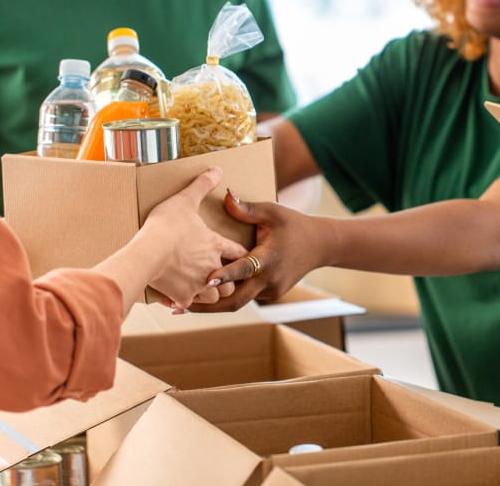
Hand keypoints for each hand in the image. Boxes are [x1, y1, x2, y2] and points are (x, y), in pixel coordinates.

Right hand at [136, 168, 247, 308]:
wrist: (148, 253)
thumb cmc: (167, 226)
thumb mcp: (184, 200)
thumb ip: (201, 185)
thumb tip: (217, 169)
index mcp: (215, 245)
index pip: (238, 252)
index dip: (241, 254)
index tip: (241, 257)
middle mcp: (212, 267)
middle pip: (232, 280)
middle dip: (229, 280)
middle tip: (220, 276)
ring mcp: (198, 284)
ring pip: (215, 297)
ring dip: (210, 294)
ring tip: (201, 289)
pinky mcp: (182, 297)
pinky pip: (189, 305)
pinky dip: (184, 302)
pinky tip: (177, 299)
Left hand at [188, 189, 326, 311]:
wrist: (320, 246)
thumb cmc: (294, 224)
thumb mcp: (272, 212)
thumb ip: (247, 209)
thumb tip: (226, 195)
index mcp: (269, 258)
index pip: (244, 269)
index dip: (225, 276)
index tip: (206, 280)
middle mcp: (269, 280)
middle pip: (235, 301)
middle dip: (208, 305)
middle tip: (179, 305)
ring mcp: (270, 291)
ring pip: (238, 302)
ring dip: (213, 304)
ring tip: (182, 304)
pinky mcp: (269, 295)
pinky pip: (245, 297)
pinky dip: (227, 297)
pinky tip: (204, 297)